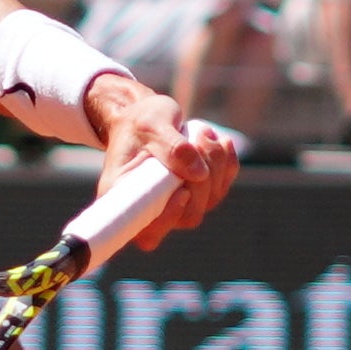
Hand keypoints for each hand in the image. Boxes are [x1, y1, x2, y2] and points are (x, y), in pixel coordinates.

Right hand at [86, 76, 235, 247]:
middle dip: (202, 180)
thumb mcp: (150, 125)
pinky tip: (220, 141)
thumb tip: (200, 174)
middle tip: (198, 139)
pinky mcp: (198, 194)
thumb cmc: (139, 121)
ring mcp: (177, 205)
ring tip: (203, 132)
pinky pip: (222, 187)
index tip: (182, 191)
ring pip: (209, 201)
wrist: (147, 116)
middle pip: (188, 216)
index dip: (169, 219)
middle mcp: (151, 209)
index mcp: (124, 198)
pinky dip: (226, 163)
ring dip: (215, 165)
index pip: (147, 232)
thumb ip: (172, 147)